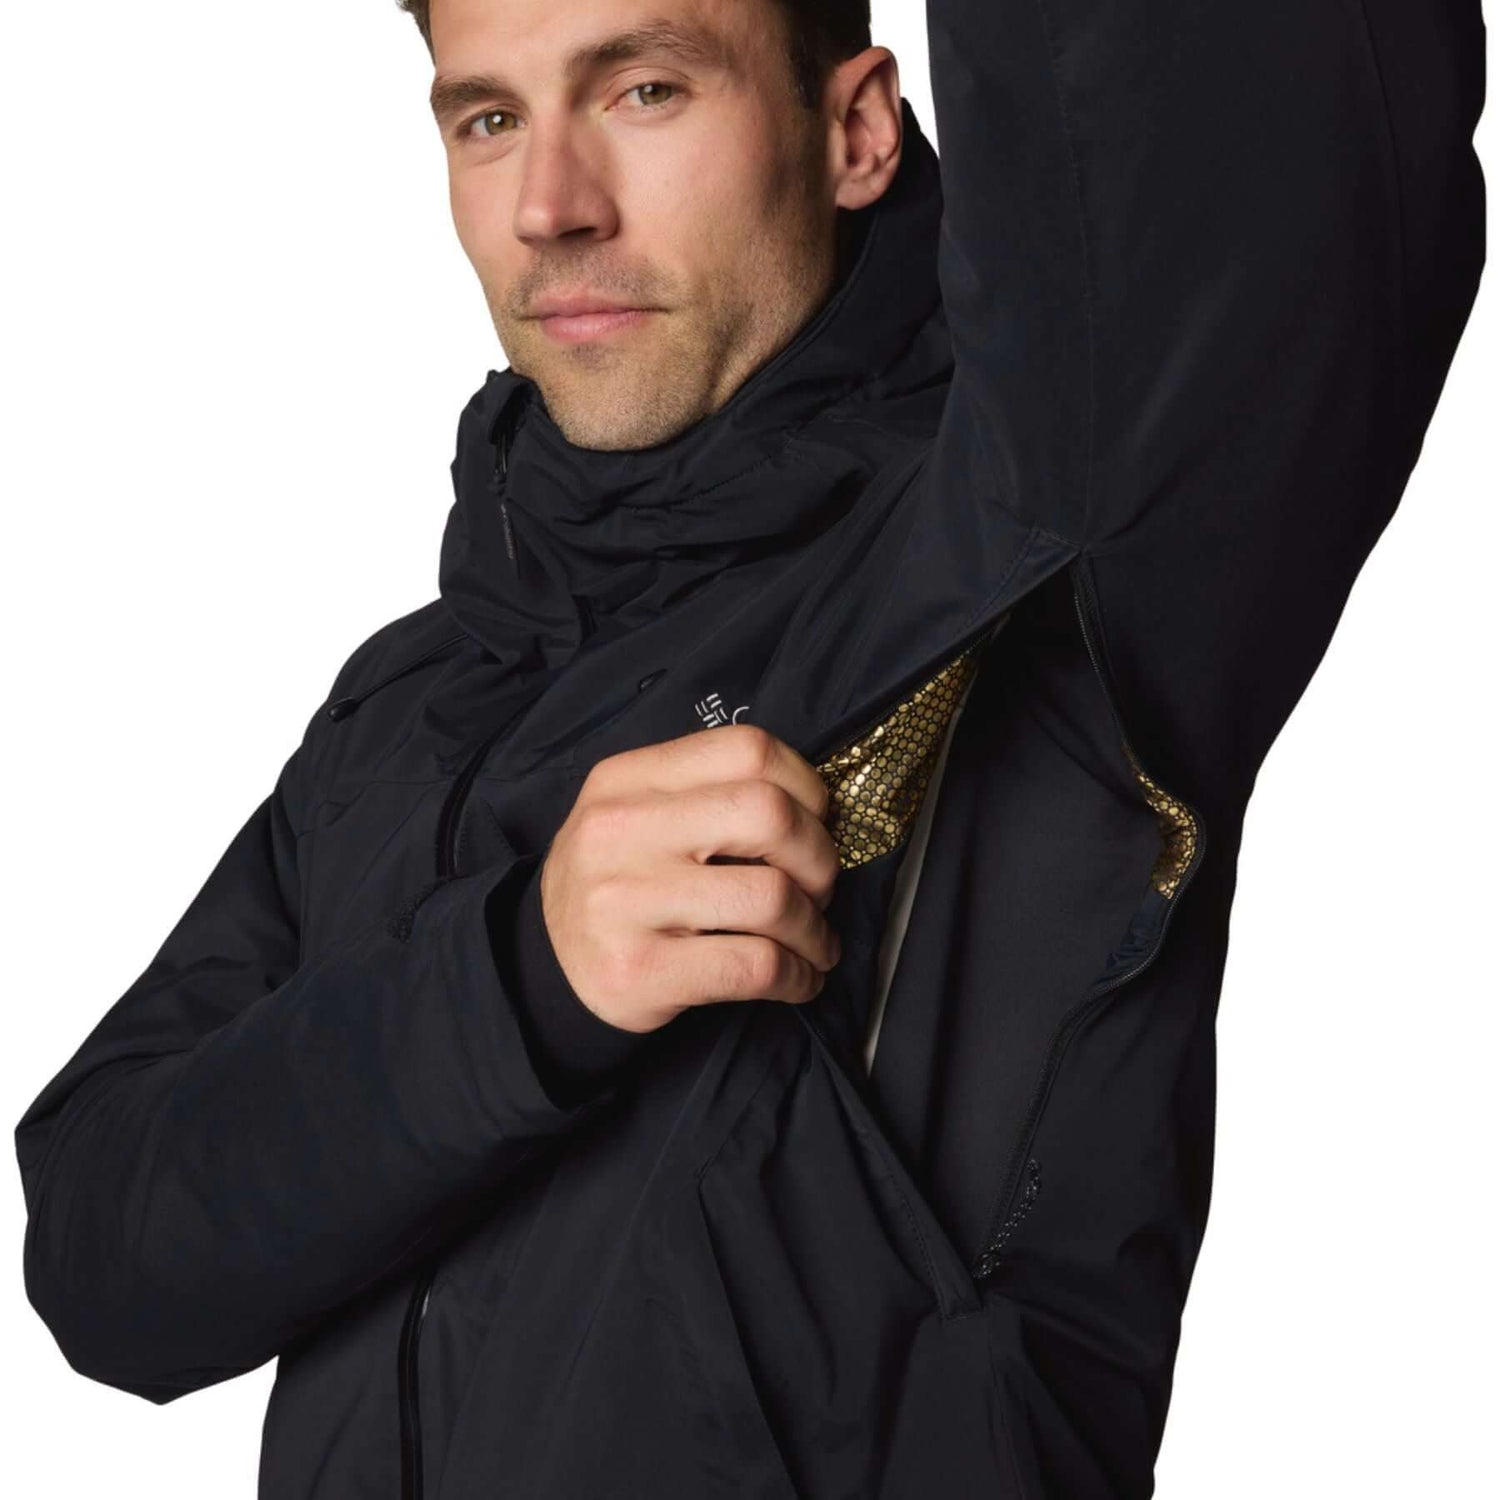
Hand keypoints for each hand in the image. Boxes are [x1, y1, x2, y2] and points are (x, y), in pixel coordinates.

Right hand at [538, 723, 843, 1033]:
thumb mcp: (638, 813)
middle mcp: (621, 830)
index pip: (747, 750)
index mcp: (629, 778)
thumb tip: (817, 813)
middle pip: (769, 814)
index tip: (816, 824)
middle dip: (819, 857)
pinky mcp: (641, 969)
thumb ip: (709, 794)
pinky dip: (797, 976)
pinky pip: (755, 965)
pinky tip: (799, 979)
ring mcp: (626, 901)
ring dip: (814, 928)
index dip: (806, 787)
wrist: (544, 965)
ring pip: (772, 897)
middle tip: (819, 888)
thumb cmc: (619, 882)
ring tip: (813, 941)